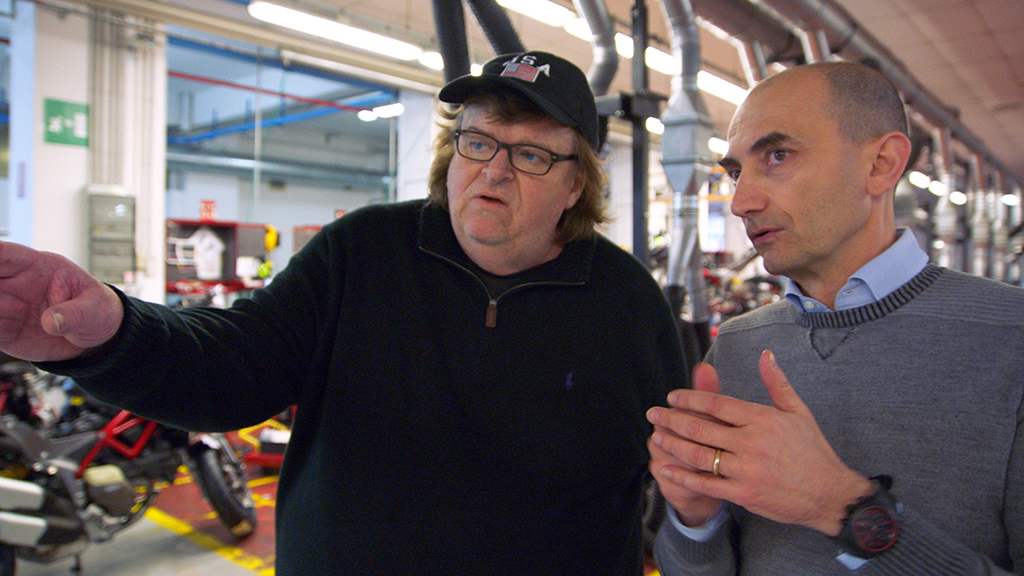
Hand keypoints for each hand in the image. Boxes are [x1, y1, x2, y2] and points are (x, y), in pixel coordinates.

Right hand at [0, 242, 122, 361]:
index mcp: (39, 267)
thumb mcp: (95, 308)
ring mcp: (7, 306)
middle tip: (9, 302)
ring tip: (20, 314)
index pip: (6, 255)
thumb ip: (76, 313)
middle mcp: (16, 284)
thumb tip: (52, 322)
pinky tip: (9, 330)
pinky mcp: (4, 330)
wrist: (93, 338)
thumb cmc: (95, 311)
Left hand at [646, 350, 872, 535]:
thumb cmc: (813, 451)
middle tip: (653, 414)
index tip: (672, 397)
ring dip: (672, 444)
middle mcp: (751, 443)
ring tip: (656, 437)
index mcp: (762, 419)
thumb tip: (765, 354)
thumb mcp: (798, 412)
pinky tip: (666, 468)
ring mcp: (746, 469)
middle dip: (672, 419)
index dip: (690, 399)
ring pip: (699, 455)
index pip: (716, 404)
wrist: (830, 494)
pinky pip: (706, 483)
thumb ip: (777, 383)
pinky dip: (683, 476)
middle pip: (701, 427)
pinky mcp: (744, 493)